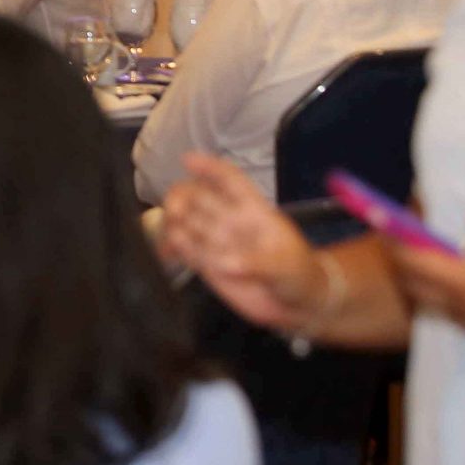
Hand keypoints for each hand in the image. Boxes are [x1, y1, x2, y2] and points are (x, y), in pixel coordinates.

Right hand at [160, 154, 327, 332]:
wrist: (293, 304)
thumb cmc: (298, 274)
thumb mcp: (287, 266)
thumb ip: (259, 263)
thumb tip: (225, 263)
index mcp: (252, 210)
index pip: (230, 180)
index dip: (210, 167)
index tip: (187, 160)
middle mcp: (229, 220)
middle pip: (197, 196)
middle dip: (182, 199)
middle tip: (176, 213)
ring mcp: (215, 240)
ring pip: (183, 219)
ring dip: (172, 223)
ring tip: (173, 238)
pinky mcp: (204, 261)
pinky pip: (181, 247)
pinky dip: (169, 246)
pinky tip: (166, 253)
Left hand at [394, 217, 464, 339]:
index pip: (414, 263)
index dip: (395, 245)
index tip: (384, 229)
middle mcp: (463, 305)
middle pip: (415, 286)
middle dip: (403, 265)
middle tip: (402, 244)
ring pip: (433, 304)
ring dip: (424, 284)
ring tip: (429, 263)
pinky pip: (455, 316)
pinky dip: (446, 300)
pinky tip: (456, 286)